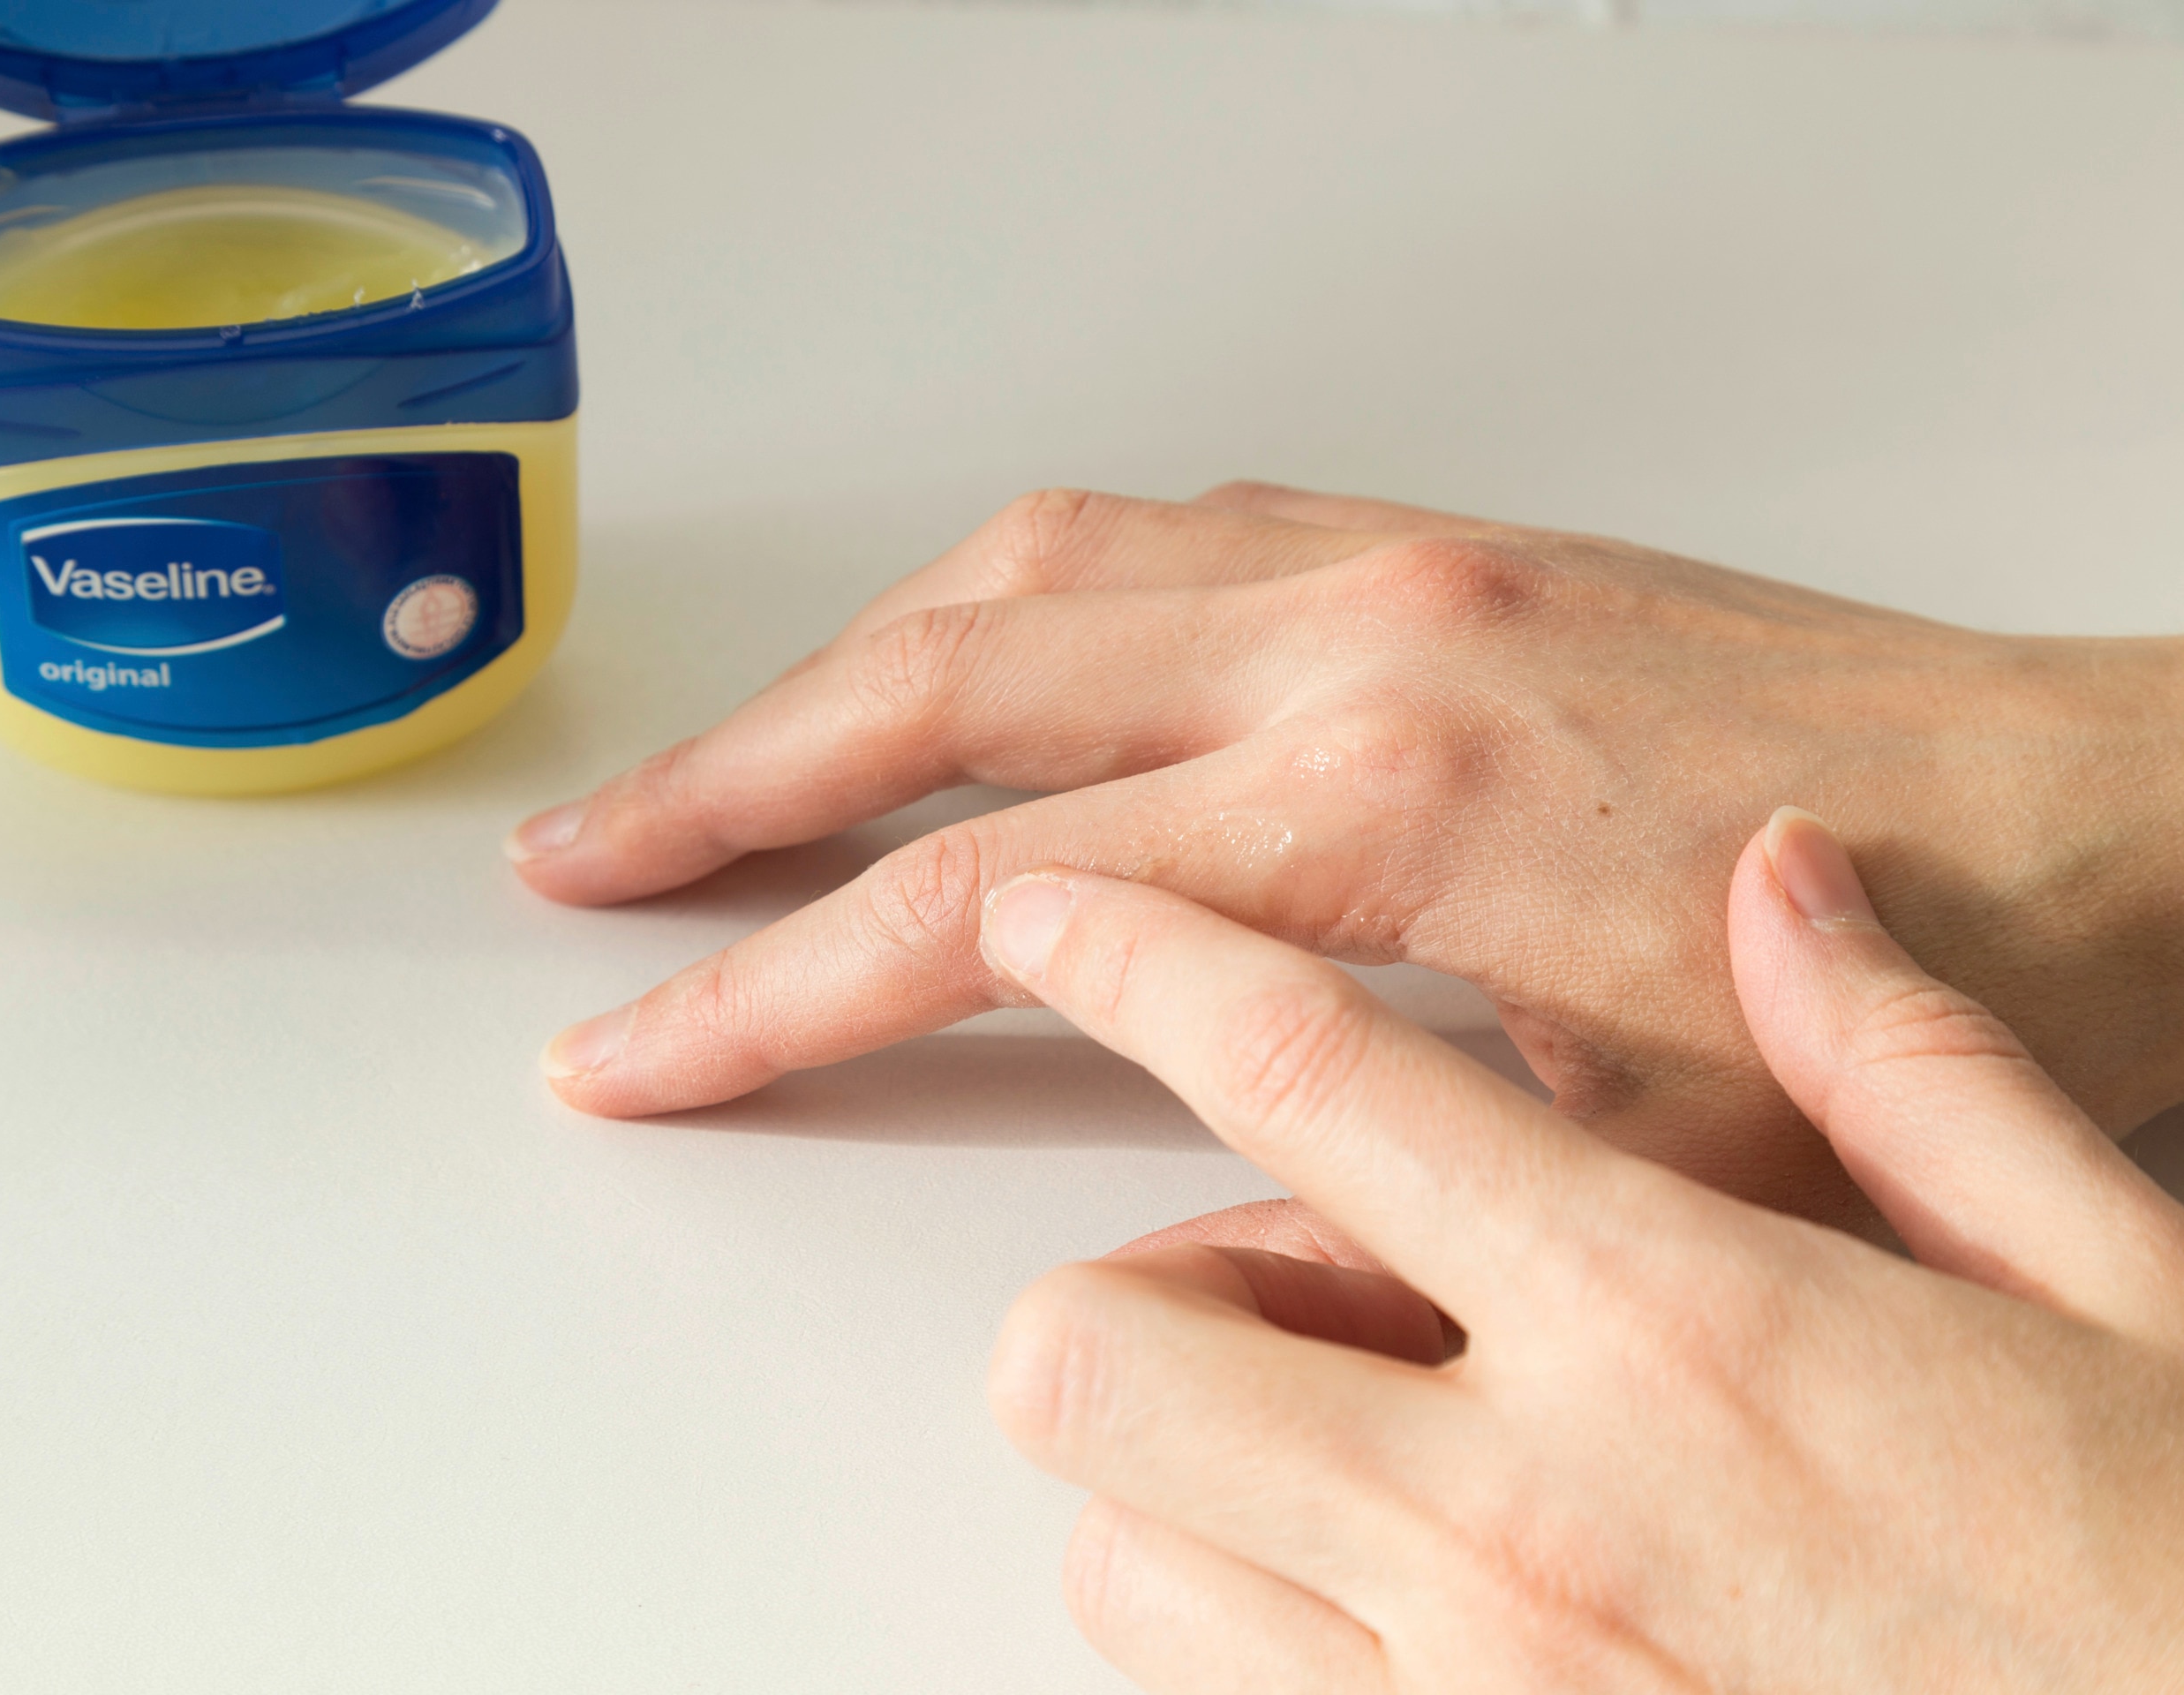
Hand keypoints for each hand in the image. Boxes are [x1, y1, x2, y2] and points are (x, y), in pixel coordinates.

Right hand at [513, 486, 2183, 1225]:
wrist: (2096, 807)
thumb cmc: (1912, 978)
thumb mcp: (1627, 1164)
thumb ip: (1362, 1183)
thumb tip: (1156, 1252)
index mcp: (1379, 801)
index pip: (979, 901)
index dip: (771, 993)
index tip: (637, 1045)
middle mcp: (1352, 640)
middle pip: (941, 691)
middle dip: (727, 789)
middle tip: (587, 866)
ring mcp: (1385, 566)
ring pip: (1022, 574)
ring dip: (838, 668)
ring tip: (714, 762)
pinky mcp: (1425, 544)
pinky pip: (1142, 531)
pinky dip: (995, 594)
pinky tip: (946, 650)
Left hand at [980, 810, 2183, 1692]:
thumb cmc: (2181, 1595)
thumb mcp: (2130, 1293)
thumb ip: (1920, 1070)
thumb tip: (1798, 884)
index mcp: (1680, 1322)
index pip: (1304, 1076)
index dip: (1132, 961)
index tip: (1053, 913)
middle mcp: (1525, 1521)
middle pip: (1098, 1348)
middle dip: (1122, 1291)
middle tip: (1255, 1280)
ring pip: (1116, 1556)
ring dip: (1176, 1476)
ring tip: (1330, 1448)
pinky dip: (1254, 1626)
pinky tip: (1396, 1596)